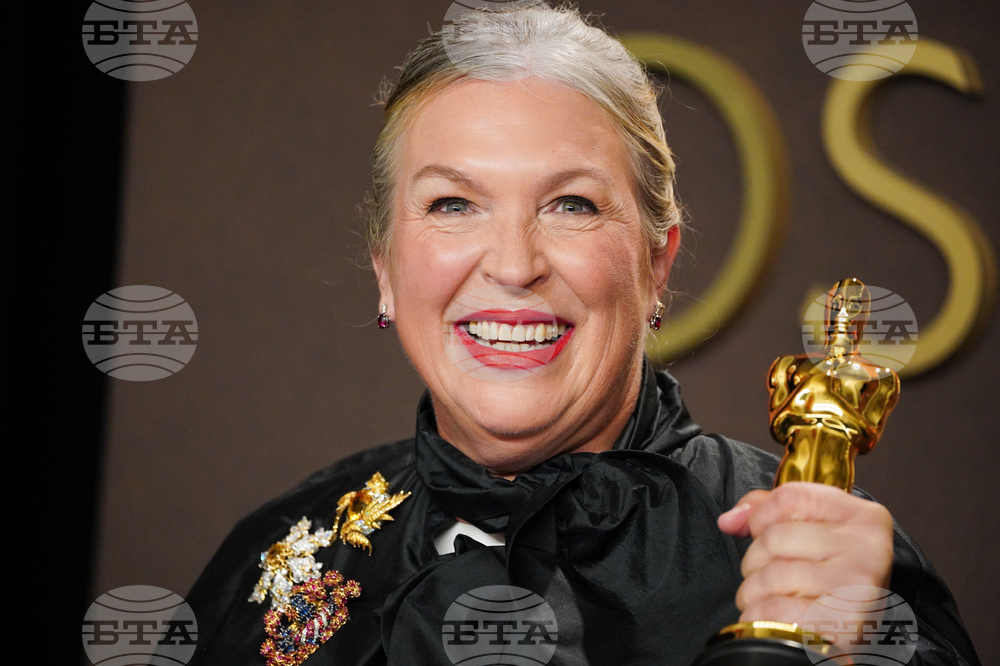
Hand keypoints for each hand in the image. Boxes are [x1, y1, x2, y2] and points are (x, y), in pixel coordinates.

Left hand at [717, 482, 893, 624]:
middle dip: (754, 560)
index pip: (790, 497)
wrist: (865, 637)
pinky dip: (760, 616)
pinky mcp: (844, 623)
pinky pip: (777, 610)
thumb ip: (768, 512)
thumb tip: (729, 521)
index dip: (761, 515)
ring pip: (773, 575)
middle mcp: (867, 548)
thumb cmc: (833, 581)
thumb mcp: (814, 534)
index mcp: (862, 517)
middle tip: (762, 575)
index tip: (760, 531)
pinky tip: (771, 619)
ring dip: (753, 592)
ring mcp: (858, 585)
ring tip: (763, 599)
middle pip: (776, 537)